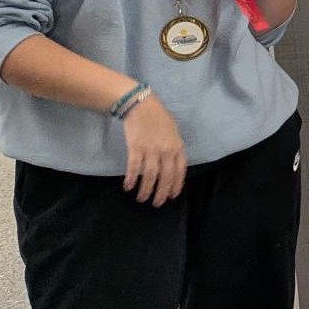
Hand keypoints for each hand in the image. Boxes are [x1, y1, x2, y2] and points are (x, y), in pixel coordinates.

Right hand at [121, 91, 186, 206]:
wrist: (141, 105)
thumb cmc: (158, 117)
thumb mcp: (173, 132)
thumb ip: (174, 148)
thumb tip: (171, 165)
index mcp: (178, 147)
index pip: (180, 172)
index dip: (176, 185)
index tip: (172, 196)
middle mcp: (166, 151)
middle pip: (165, 177)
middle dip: (161, 193)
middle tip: (157, 204)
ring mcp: (151, 150)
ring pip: (150, 176)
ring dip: (146, 190)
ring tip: (142, 199)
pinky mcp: (135, 148)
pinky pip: (134, 168)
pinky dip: (131, 179)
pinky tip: (128, 187)